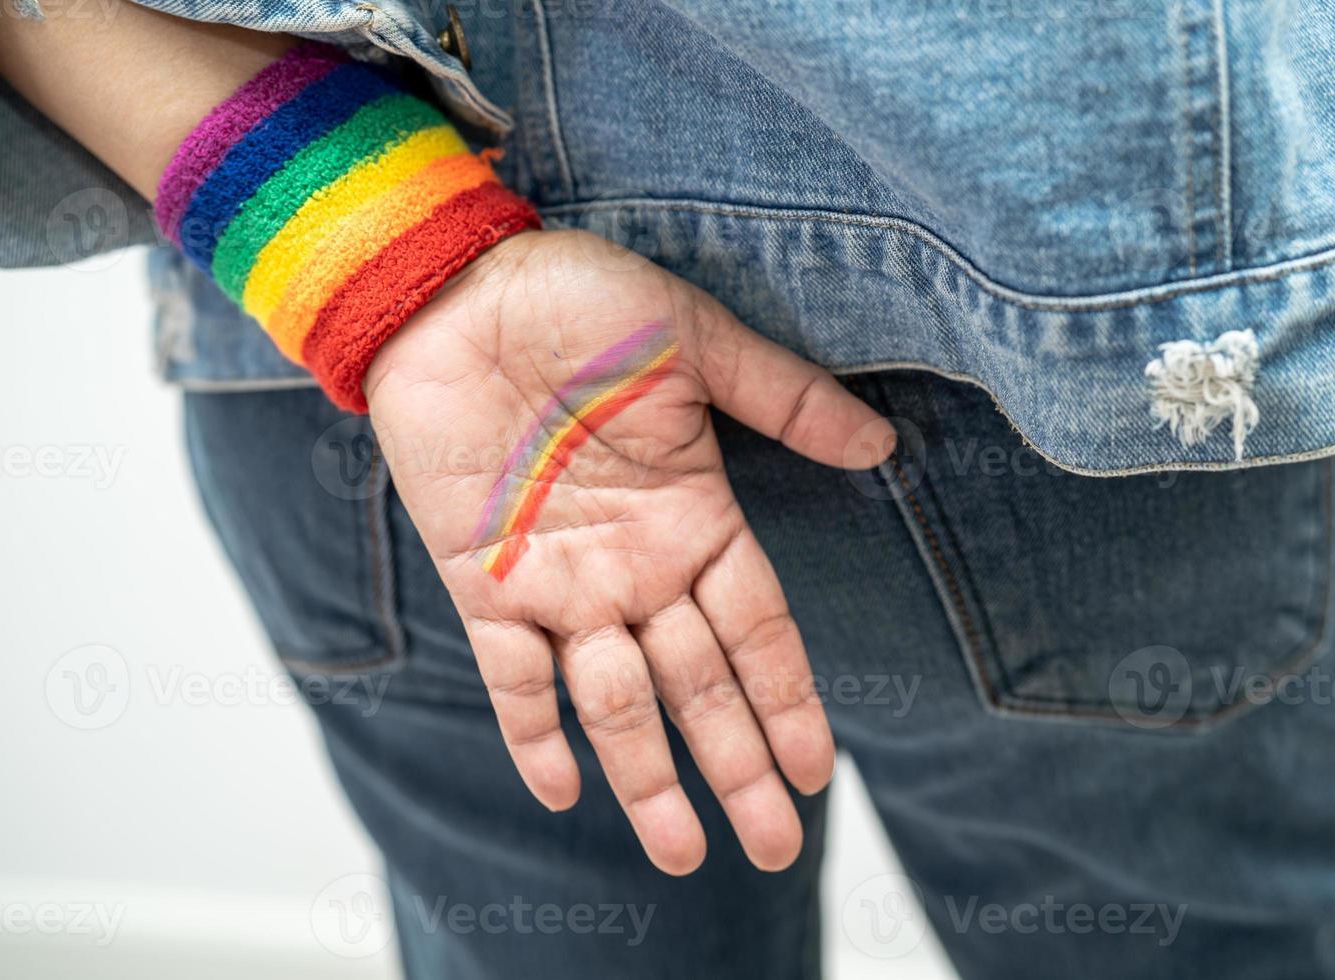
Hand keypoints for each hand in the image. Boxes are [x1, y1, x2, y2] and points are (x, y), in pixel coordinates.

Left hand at [364, 229, 894, 873]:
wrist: (452, 288)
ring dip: (647, 776)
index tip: (819, 772)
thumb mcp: (694, 340)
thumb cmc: (577, 300)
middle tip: (772, 847)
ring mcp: (561, 582)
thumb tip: (883, 444)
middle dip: (736, 766)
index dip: (788, 700)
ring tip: (681, 854)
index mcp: (695, 517)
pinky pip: (512, 677)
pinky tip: (564, 792)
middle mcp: (636, 567)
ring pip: (615, 701)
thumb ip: (783, 399)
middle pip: (698, 687)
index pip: (758, 632)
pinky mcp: (485, 582)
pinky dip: (534, 732)